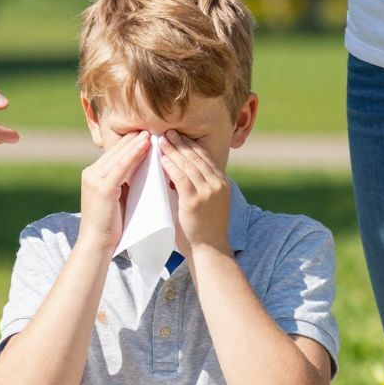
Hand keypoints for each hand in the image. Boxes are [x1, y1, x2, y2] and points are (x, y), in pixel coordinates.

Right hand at [78, 131, 151, 251]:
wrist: (97, 244)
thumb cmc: (110, 226)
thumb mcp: (117, 198)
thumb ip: (123, 183)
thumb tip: (140, 170)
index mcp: (93, 175)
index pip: (114, 155)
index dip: (129, 144)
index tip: (146, 134)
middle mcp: (91, 173)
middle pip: (116, 151)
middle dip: (133, 140)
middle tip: (150, 128)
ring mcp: (94, 179)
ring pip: (119, 156)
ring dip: (136, 143)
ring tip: (150, 133)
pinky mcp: (102, 188)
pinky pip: (121, 167)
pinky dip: (134, 154)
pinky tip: (145, 146)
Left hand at [160, 132, 232, 257]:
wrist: (210, 251)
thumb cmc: (204, 230)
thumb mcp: (206, 203)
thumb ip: (197, 187)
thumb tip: (176, 172)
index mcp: (222, 183)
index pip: (205, 157)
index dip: (191, 145)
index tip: (178, 136)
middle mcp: (218, 184)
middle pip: (197, 157)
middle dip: (180, 143)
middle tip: (166, 133)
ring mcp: (208, 192)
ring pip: (188, 164)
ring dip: (173, 150)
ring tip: (161, 141)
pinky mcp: (195, 201)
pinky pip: (180, 177)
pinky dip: (170, 166)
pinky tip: (161, 159)